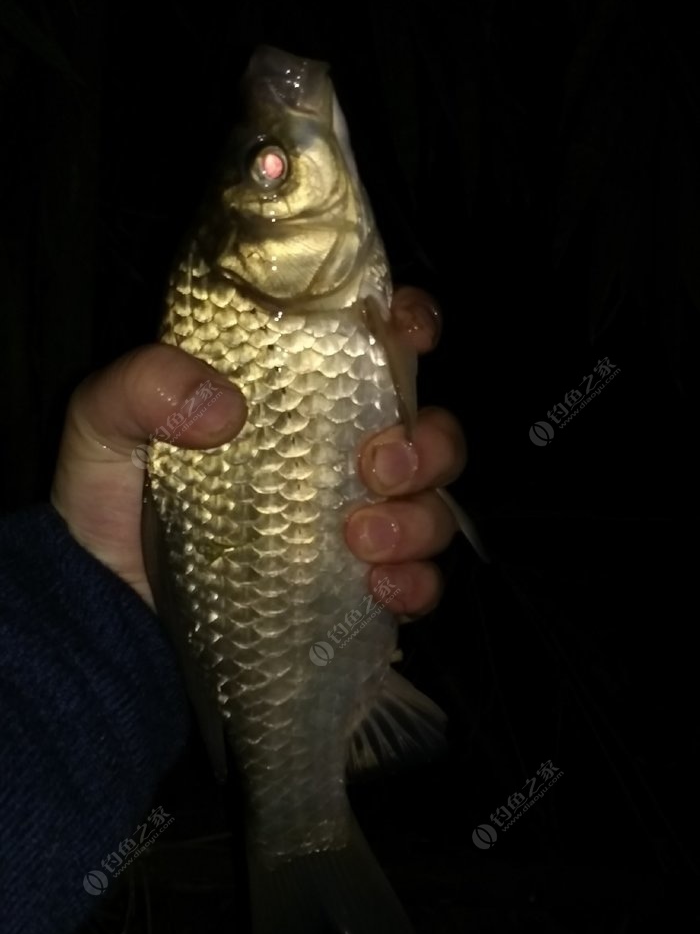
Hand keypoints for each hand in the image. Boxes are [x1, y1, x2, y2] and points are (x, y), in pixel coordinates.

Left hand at [51, 284, 464, 618]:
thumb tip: (226, 406)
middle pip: (428, 431)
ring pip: (434, 509)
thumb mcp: (103, 424)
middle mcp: (335, 456)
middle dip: (427, 445)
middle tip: (377, 467)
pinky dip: (416, 586)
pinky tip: (381, 590)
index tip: (405, 331)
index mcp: (292, 395)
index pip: (375, 341)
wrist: (105, 608)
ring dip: (419, 520)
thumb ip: (143, 386)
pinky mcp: (353, 593)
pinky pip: (420, 587)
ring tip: (361, 538)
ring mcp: (352, 526)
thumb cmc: (107, 503)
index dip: (410, 325)